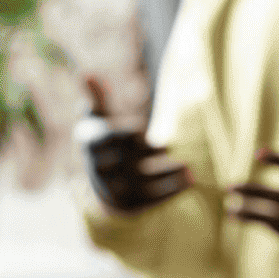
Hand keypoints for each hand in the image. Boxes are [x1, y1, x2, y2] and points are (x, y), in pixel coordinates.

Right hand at [81, 75, 191, 212]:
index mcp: (91, 143)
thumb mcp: (99, 119)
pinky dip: (171, 190)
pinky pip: (150, 199)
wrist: (102, 181)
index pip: (111, 138)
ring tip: (189, 167)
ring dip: (168, 175)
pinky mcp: (127, 204)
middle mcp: (98, 168)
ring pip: (141, 182)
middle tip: (170, 145)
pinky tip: (190, 180)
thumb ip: (98, 99)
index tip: (142, 130)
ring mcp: (112, 189)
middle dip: (149, 152)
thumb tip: (88, 73)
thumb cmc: (105, 141)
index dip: (129, 134)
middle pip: (126, 160)